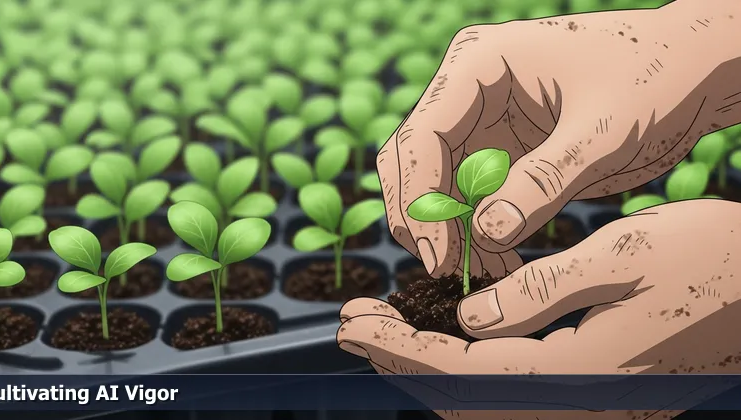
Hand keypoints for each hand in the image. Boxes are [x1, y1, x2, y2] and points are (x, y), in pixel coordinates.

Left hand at [337, 199, 740, 419]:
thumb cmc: (707, 260)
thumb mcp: (620, 257)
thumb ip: (538, 293)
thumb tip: (467, 321)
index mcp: (580, 372)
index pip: (463, 371)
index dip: (400, 348)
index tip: (353, 322)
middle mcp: (581, 402)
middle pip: (465, 400)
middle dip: (400, 362)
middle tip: (352, 324)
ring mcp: (591, 405)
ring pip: (484, 402)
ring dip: (427, 367)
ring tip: (383, 331)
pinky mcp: (598, 393)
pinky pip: (512, 394)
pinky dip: (465, 370)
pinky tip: (448, 340)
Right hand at [378, 0, 740, 277]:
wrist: (688, 69)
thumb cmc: (653, 79)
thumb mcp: (603, 133)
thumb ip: (543, 182)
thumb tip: (487, 234)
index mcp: (479, 64)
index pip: (422, 135)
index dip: (420, 199)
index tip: (436, 254)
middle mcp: (467, 89)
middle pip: (413, 160)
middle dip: (425, 218)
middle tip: (449, 271)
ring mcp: (480, 118)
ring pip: (434, 183)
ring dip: (449, 231)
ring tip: (487, 273)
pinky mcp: (496, 147)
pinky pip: (467, 194)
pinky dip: (474, 230)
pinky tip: (500, 260)